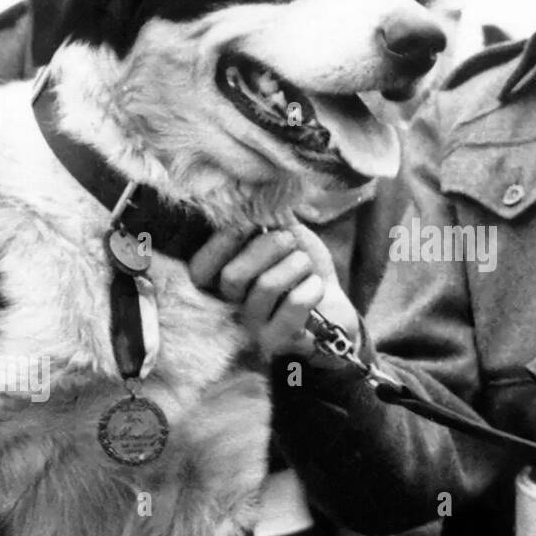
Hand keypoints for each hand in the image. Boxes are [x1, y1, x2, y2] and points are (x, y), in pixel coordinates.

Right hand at [189, 222, 359, 358]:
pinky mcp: (279, 342)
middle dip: (265, 248)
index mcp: (222, 282)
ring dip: (295, 265)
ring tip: (306, 266)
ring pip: (265, 287)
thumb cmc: (301, 272)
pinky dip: (312, 287)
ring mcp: (252, 328)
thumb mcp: (284, 237)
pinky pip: (294, 305)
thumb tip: (257, 192)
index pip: (200, 271)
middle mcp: (230, 308)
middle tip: (288, 240)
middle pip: (232, 277)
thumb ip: (269, 219)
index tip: (248, 223)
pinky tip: (316, 288)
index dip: (219, 245)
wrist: (334, 309)